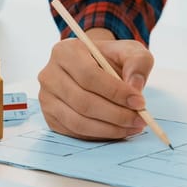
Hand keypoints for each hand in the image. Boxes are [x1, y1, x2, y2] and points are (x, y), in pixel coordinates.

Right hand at [37, 28, 152, 139]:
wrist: (93, 67)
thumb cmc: (110, 59)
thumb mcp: (129, 51)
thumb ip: (137, 62)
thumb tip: (135, 87)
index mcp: (65, 51)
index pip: (89, 76)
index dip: (115, 92)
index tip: (139, 102)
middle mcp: (49, 74)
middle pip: (83, 102)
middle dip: (116, 115)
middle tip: (140, 120)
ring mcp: (46, 98)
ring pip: (78, 121)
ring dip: (110, 129)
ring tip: (132, 126)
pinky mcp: (50, 117)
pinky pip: (75, 133)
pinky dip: (100, 135)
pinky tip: (118, 130)